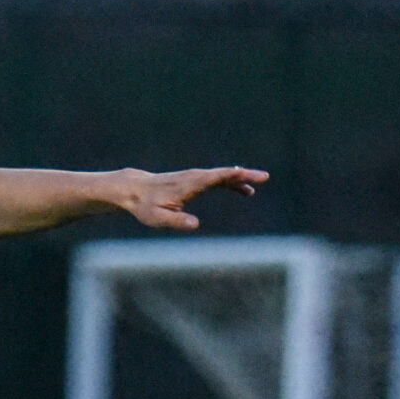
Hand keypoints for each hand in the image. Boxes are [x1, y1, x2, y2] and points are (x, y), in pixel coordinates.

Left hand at [115, 167, 268, 231]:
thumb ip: (176, 221)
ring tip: (257, 185)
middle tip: (264, 177)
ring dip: (241, 179)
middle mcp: (195, 177)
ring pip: (222, 175)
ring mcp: (195, 177)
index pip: (217, 177)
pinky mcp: (194, 180)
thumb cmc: (145, 206)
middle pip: (224, 173)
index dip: (236, 176)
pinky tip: (243, 190)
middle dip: (244, 175)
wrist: (134, 190)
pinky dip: (231, 182)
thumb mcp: (158, 218)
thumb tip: (196, 225)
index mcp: (190, 184)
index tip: (251, 176)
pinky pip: (217, 179)